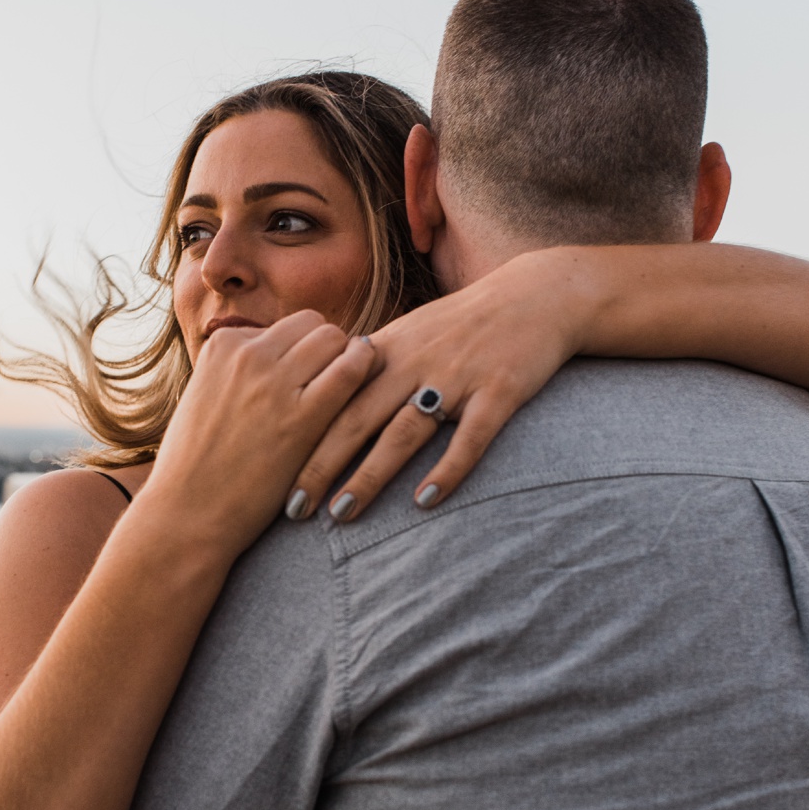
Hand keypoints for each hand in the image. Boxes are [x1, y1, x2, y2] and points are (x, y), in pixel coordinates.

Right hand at [137, 311, 381, 557]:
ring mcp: (275, 383)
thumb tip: (276, 362)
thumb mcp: (202, 399)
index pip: (282, 327)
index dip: (298, 354)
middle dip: (326, 350)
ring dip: (347, 359)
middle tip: (328, 386)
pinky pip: (351, 369)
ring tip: (344, 393)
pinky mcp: (301, 417)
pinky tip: (368, 387)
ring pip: (334, 339)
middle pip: (313, 325)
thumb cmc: (193, 469)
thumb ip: (235, 373)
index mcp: (222, 346)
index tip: (299, 382)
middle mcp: (248, 354)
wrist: (185, 516)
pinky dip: (365, 367)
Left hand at [286, 250, 595, 520]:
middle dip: (320, 466)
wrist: (535, 297)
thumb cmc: (461, 325)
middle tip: (293, 509)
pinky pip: (470, 437)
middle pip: (357, 419)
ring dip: (370, 474)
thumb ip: (364, 370)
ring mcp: (457, 377)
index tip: (272, 476)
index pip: (332, 400)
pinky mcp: (499, 391)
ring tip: (341, 512)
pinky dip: (448, 469)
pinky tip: (424, 502)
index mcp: (387, 351)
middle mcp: (416, 362)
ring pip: (405, 431)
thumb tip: (316, 400)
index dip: (301, 439)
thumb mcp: (407, 335)